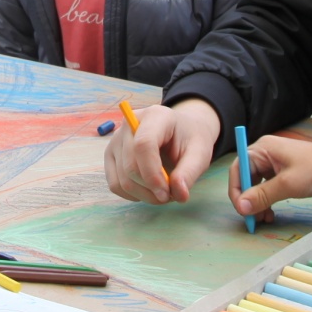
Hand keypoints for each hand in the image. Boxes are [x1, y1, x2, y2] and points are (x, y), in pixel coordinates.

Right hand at [105, 100, 221, 204]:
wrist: (180, 131)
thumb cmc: (189, 140)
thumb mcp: (200, 153)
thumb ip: (190, 172)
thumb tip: (179, 194)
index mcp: (154, 116)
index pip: (143, 145)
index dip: (152, 174)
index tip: (167, 193)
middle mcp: (128, 124)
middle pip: (131, 166)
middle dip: (151, 189)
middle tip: (171, 195)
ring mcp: (116, 140)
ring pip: (122, 180)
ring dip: (144, 195)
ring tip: (163, 193)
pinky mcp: (110, 155)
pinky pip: (115, 184)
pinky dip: (132, 195)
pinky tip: (148, 190)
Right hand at [230, 131, 311, 224]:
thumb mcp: (288, 184)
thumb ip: (263, 195)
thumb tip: (241, 207)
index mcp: (263, 149)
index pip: (238, 169)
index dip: (236, 190)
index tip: (242, 210)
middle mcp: (266, 155)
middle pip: (246, 178)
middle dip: (247, 200)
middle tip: (252, 219)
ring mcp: (276, 165)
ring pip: (257, 186)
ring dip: (257, 203)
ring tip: (263, 219)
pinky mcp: (285, 175)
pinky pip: (268, 189)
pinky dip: (267, 202)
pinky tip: (271, 214)